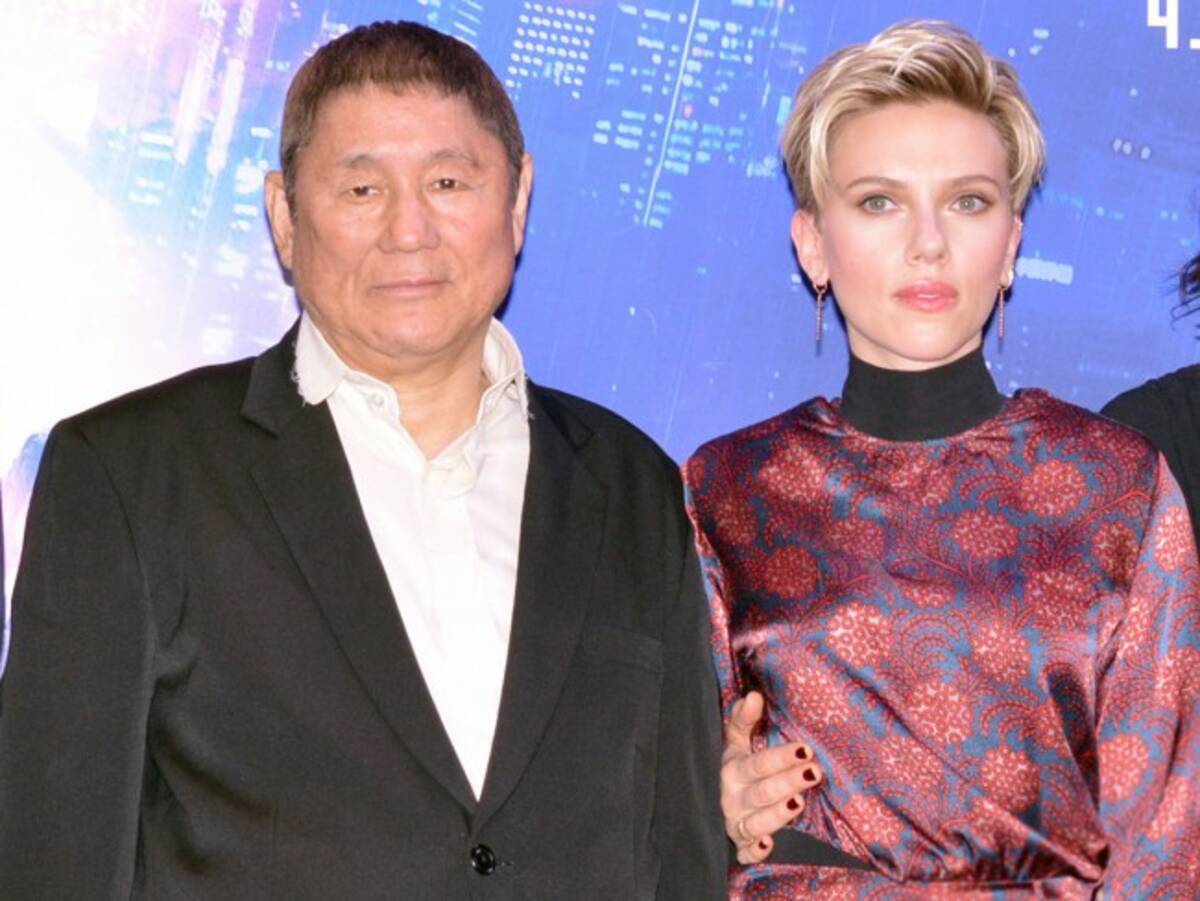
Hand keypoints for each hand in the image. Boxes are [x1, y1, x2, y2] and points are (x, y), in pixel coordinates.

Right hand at [721, 691, 823, 863]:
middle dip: (788, 781)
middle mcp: (731, 799)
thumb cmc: (735, 770)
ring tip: (799, 802)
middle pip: (762, 792)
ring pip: (756, 822)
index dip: (781, 757)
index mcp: (731, 771)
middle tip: (814, 771)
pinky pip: (746, 854)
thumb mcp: (735, 743)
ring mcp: (735, 825)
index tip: (806, 749)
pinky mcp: (740, 848)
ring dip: (777, 814)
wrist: (712, 804)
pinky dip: (755, 850)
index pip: (758, 764)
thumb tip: (754, 696)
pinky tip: (769, 844)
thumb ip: (743, 719)